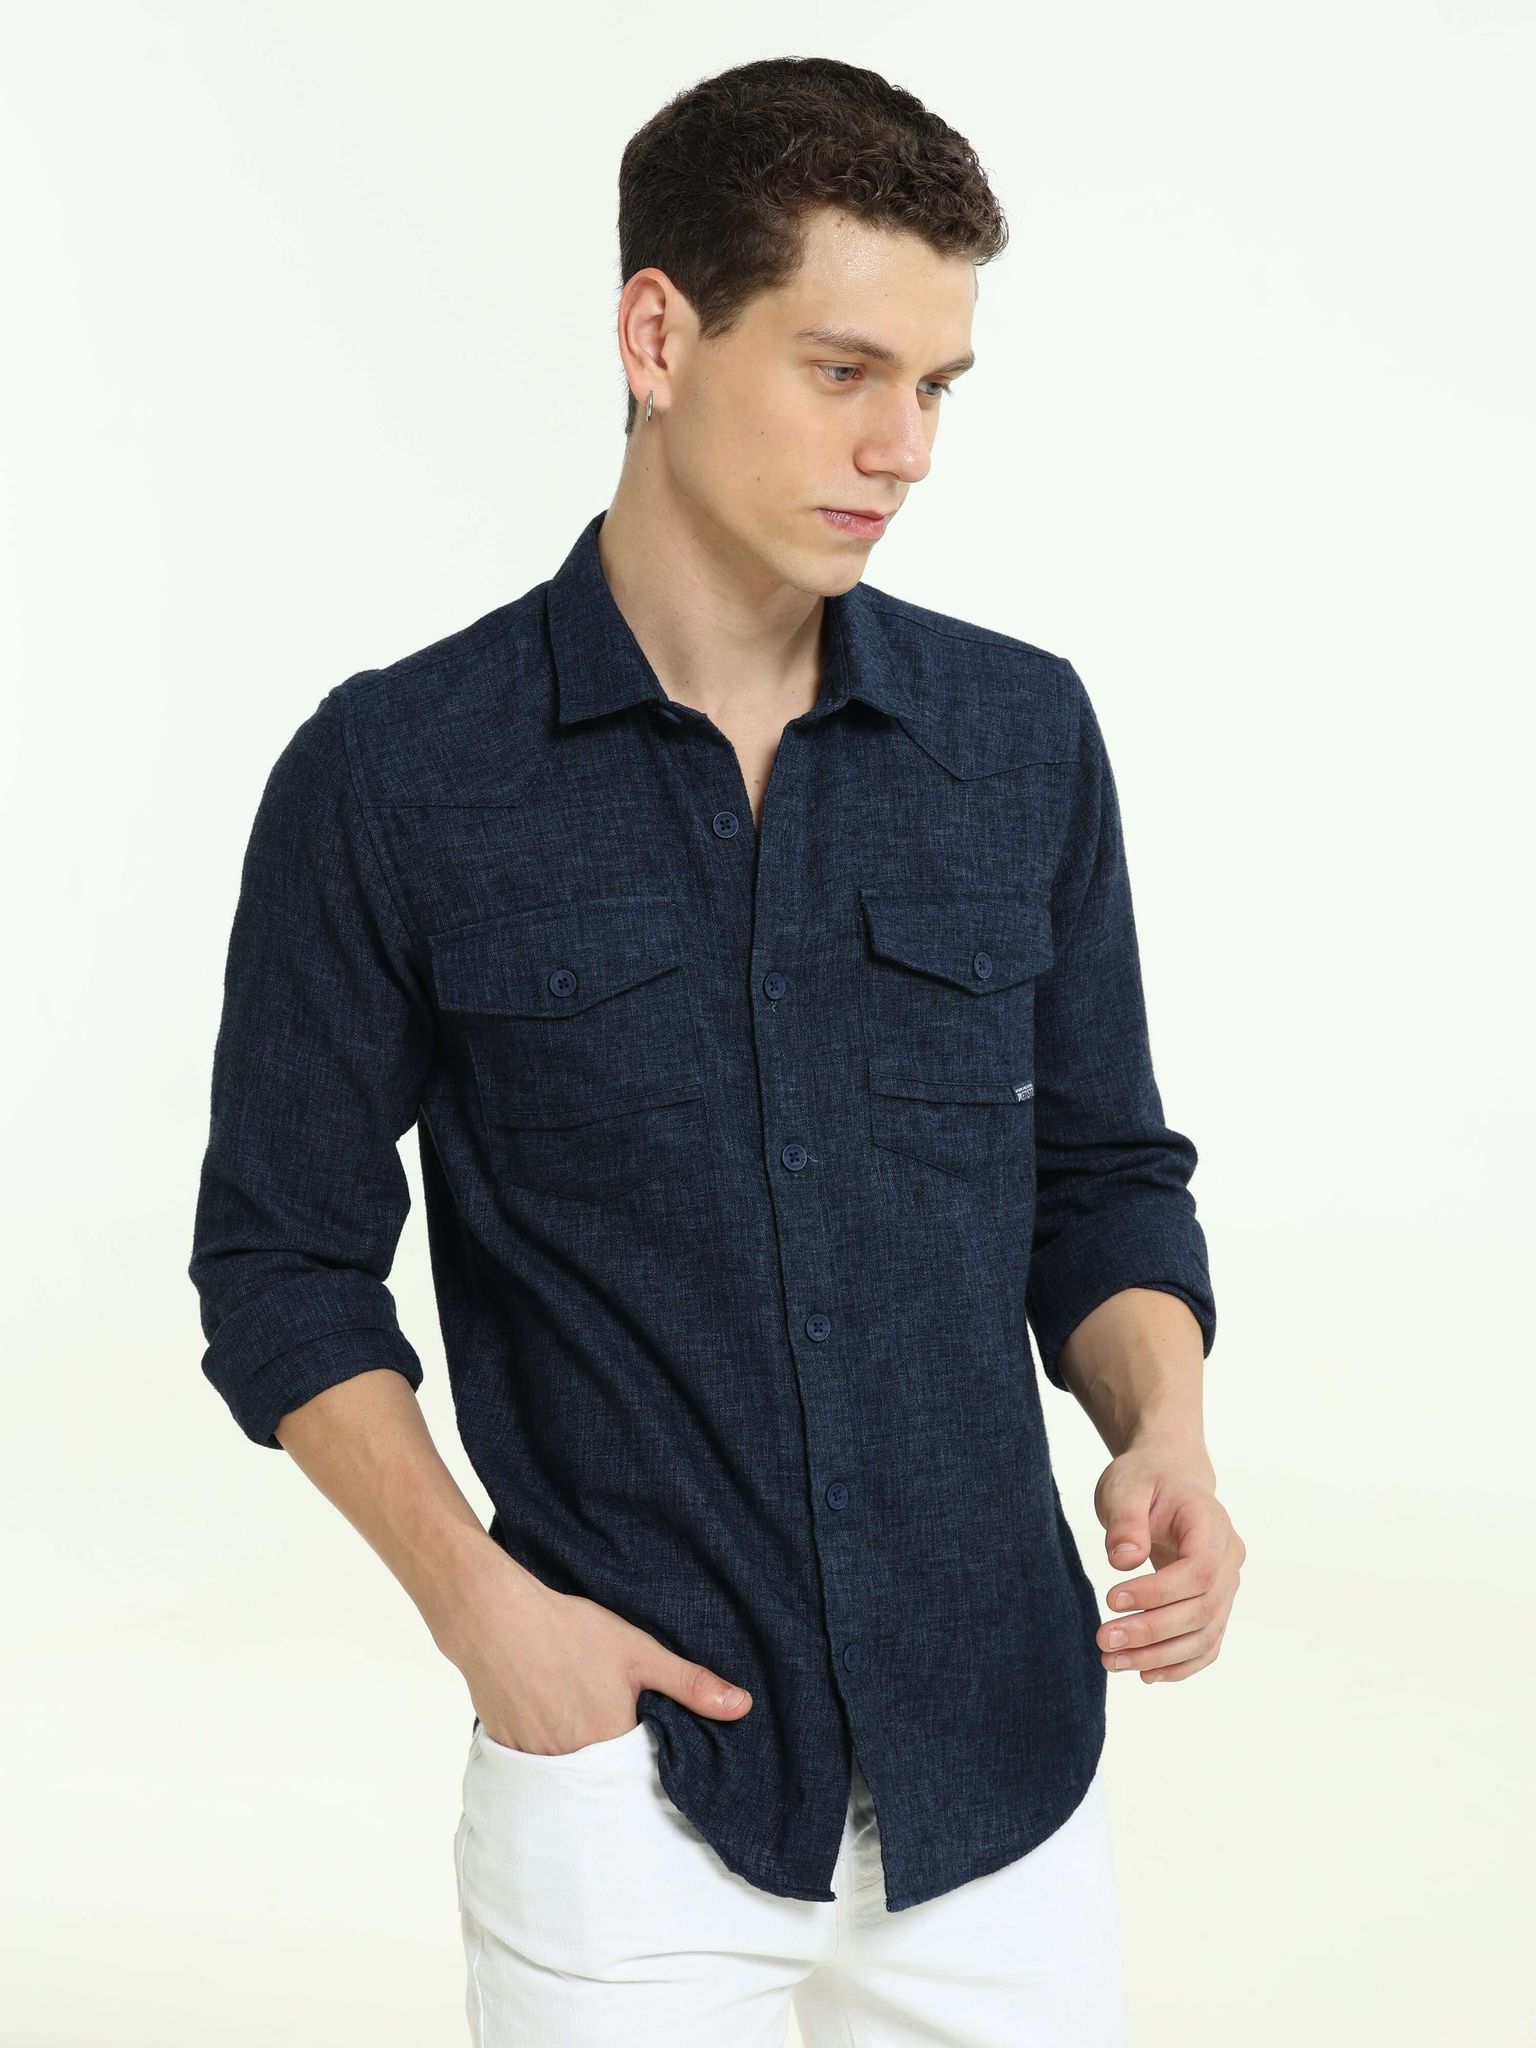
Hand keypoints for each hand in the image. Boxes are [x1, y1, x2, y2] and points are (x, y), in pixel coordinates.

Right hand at [445, 1545, 753, 1753]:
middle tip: (614, 1725)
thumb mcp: (639, 1652)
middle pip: (605, 1777)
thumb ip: (691, 1684)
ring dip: (580, 1758)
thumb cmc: (569, 1631)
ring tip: (581, 1720)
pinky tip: (550, 1717)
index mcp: (611, 1745)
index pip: (644, 1773)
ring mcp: (536, 1761)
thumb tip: (742, 1706)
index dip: (650, 1758)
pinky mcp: (508, 1751)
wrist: (494, 1618)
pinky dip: (548, 1750)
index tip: (653, 1742)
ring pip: (571, 1773)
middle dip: (616, 1761)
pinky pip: (537, 1765)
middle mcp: (573, 1765)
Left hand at [1090, 1442, 1244, 1683]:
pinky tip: (1144, 1673)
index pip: (1199, 1571)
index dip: (1158, 1593)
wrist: (1168, 1478)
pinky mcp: (1214, 1603)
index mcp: (1211, 1523)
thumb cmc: (1145, 1479)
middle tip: (1102, 1640)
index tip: (1111, 1599)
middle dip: (1152, 1632)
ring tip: (1110, 1661)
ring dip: (1159, 1657)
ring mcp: (1227, 1585)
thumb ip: (1125, 1520)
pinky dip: (1179, 1664)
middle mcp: (1229, 1558)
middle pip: (1202, 1609)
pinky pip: (1206, 1643)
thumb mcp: (1126, 1486)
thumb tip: (1124, 1562)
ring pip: (1205, 1635)